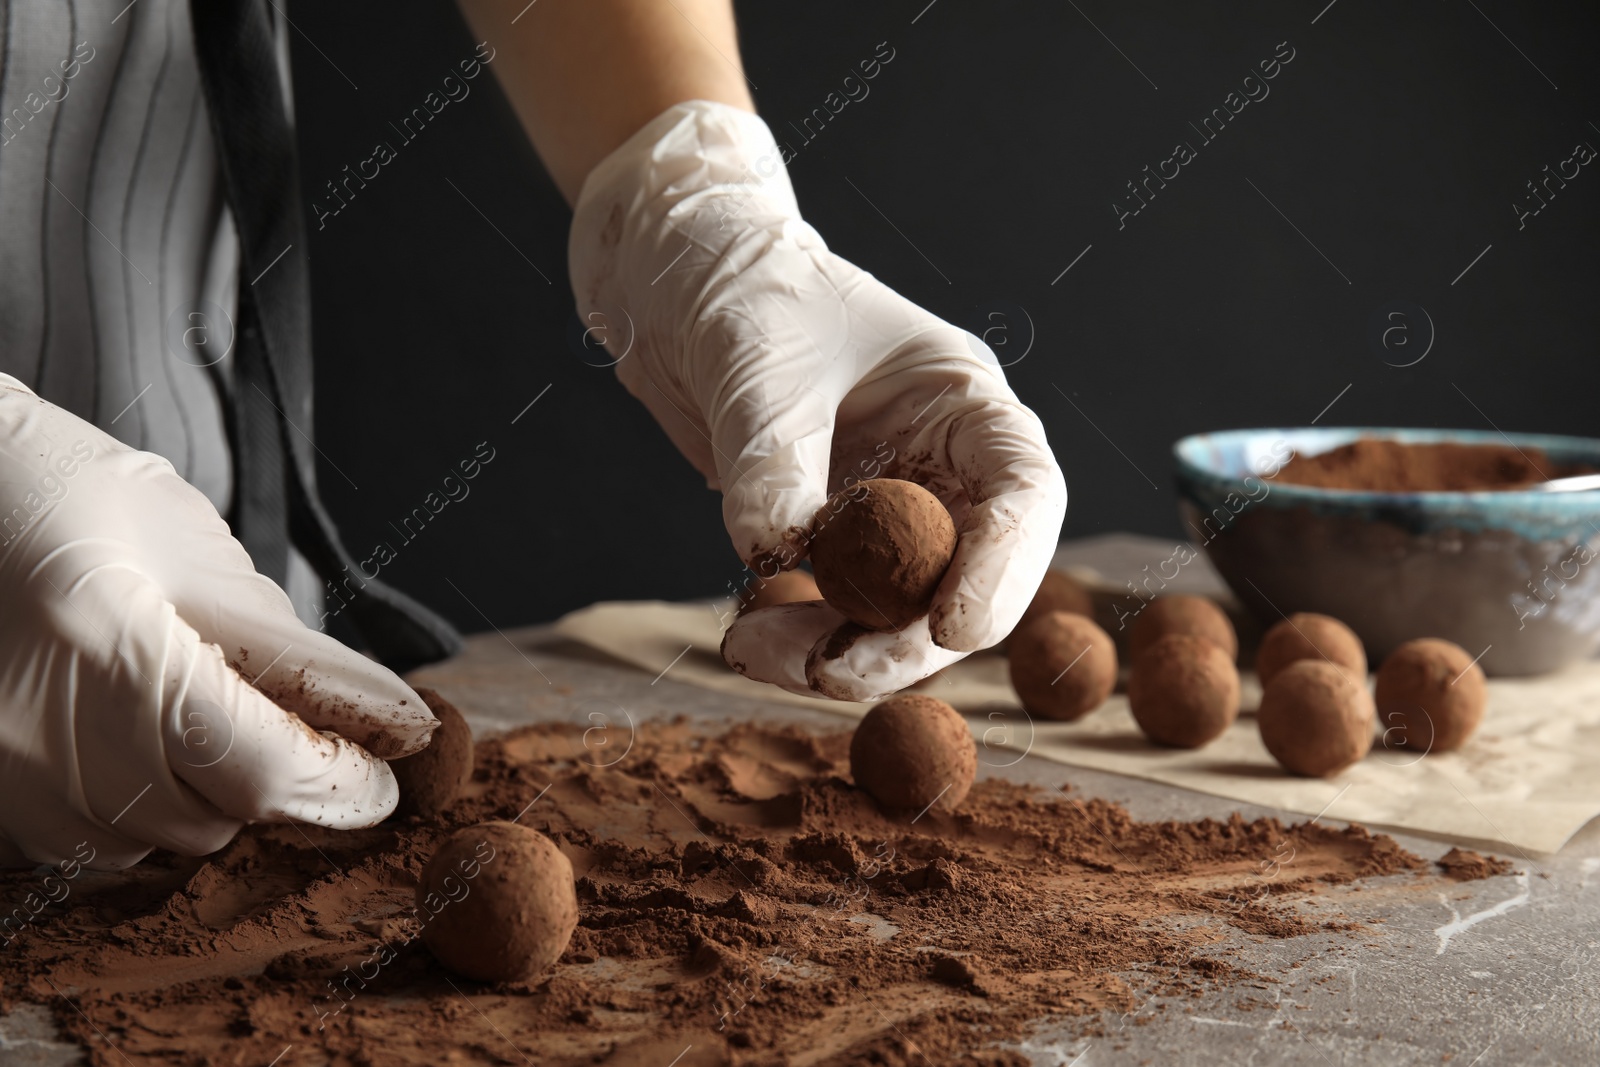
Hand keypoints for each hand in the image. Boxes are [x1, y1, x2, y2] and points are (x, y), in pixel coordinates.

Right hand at [0, 376, 436, 868]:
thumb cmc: (73, 496)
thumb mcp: (196, 552)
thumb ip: (293, 651)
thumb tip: (391, 720)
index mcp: (111, 646)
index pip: (257, 769)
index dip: (337, 784)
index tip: (377, 778)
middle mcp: (39, 732)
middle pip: (210, 820)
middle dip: (267, 779)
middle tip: (276, 721)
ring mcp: (0, 773)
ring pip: (153, 843)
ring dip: (201, 798)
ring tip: (186, 712)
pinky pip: (87, 846)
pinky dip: (134, 809)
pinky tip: (130, 738)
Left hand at [569, 102, 1065, 700]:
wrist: (676, 285)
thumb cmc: (745, 292)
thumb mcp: (761, 368)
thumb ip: (774, 462)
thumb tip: (776, 554)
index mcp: (961, 404)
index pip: (1022, 495)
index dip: (1004, 570)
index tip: (951, 631)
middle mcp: (939, 466)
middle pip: (962, 579)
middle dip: (902, 640)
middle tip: (828, 672)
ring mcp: (886, 509)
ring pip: (894, 613)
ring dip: (835, 648)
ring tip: (752, 649)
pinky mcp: (829, 539)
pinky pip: (832, 610)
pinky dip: (795, 634)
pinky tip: (746, 633)